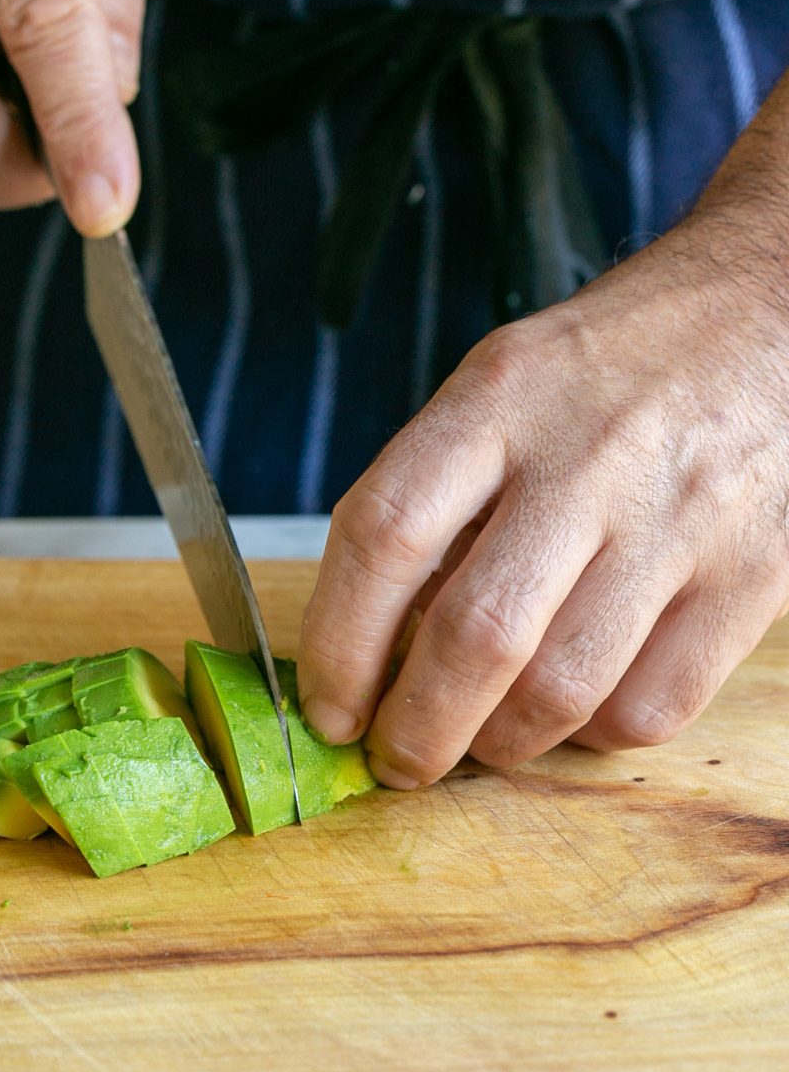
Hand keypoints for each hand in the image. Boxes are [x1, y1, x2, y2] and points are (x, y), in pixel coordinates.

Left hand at [298, 85, 788, 785]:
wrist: (770, 311)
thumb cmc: (614, 363)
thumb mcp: (506, 382)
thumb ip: (442, 492)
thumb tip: (376, 638)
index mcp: (499, 397)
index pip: (383, 533)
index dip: (337, 641)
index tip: (327, 705)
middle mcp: (586, 457)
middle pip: (475, 633)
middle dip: (416, 728)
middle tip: (396, 760)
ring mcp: (677, 519)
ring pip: (563, 688)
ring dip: (501, 743)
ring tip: (481, 740)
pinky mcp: (754, 574)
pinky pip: (653, 704)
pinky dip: (594, 734)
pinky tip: (574, 710)